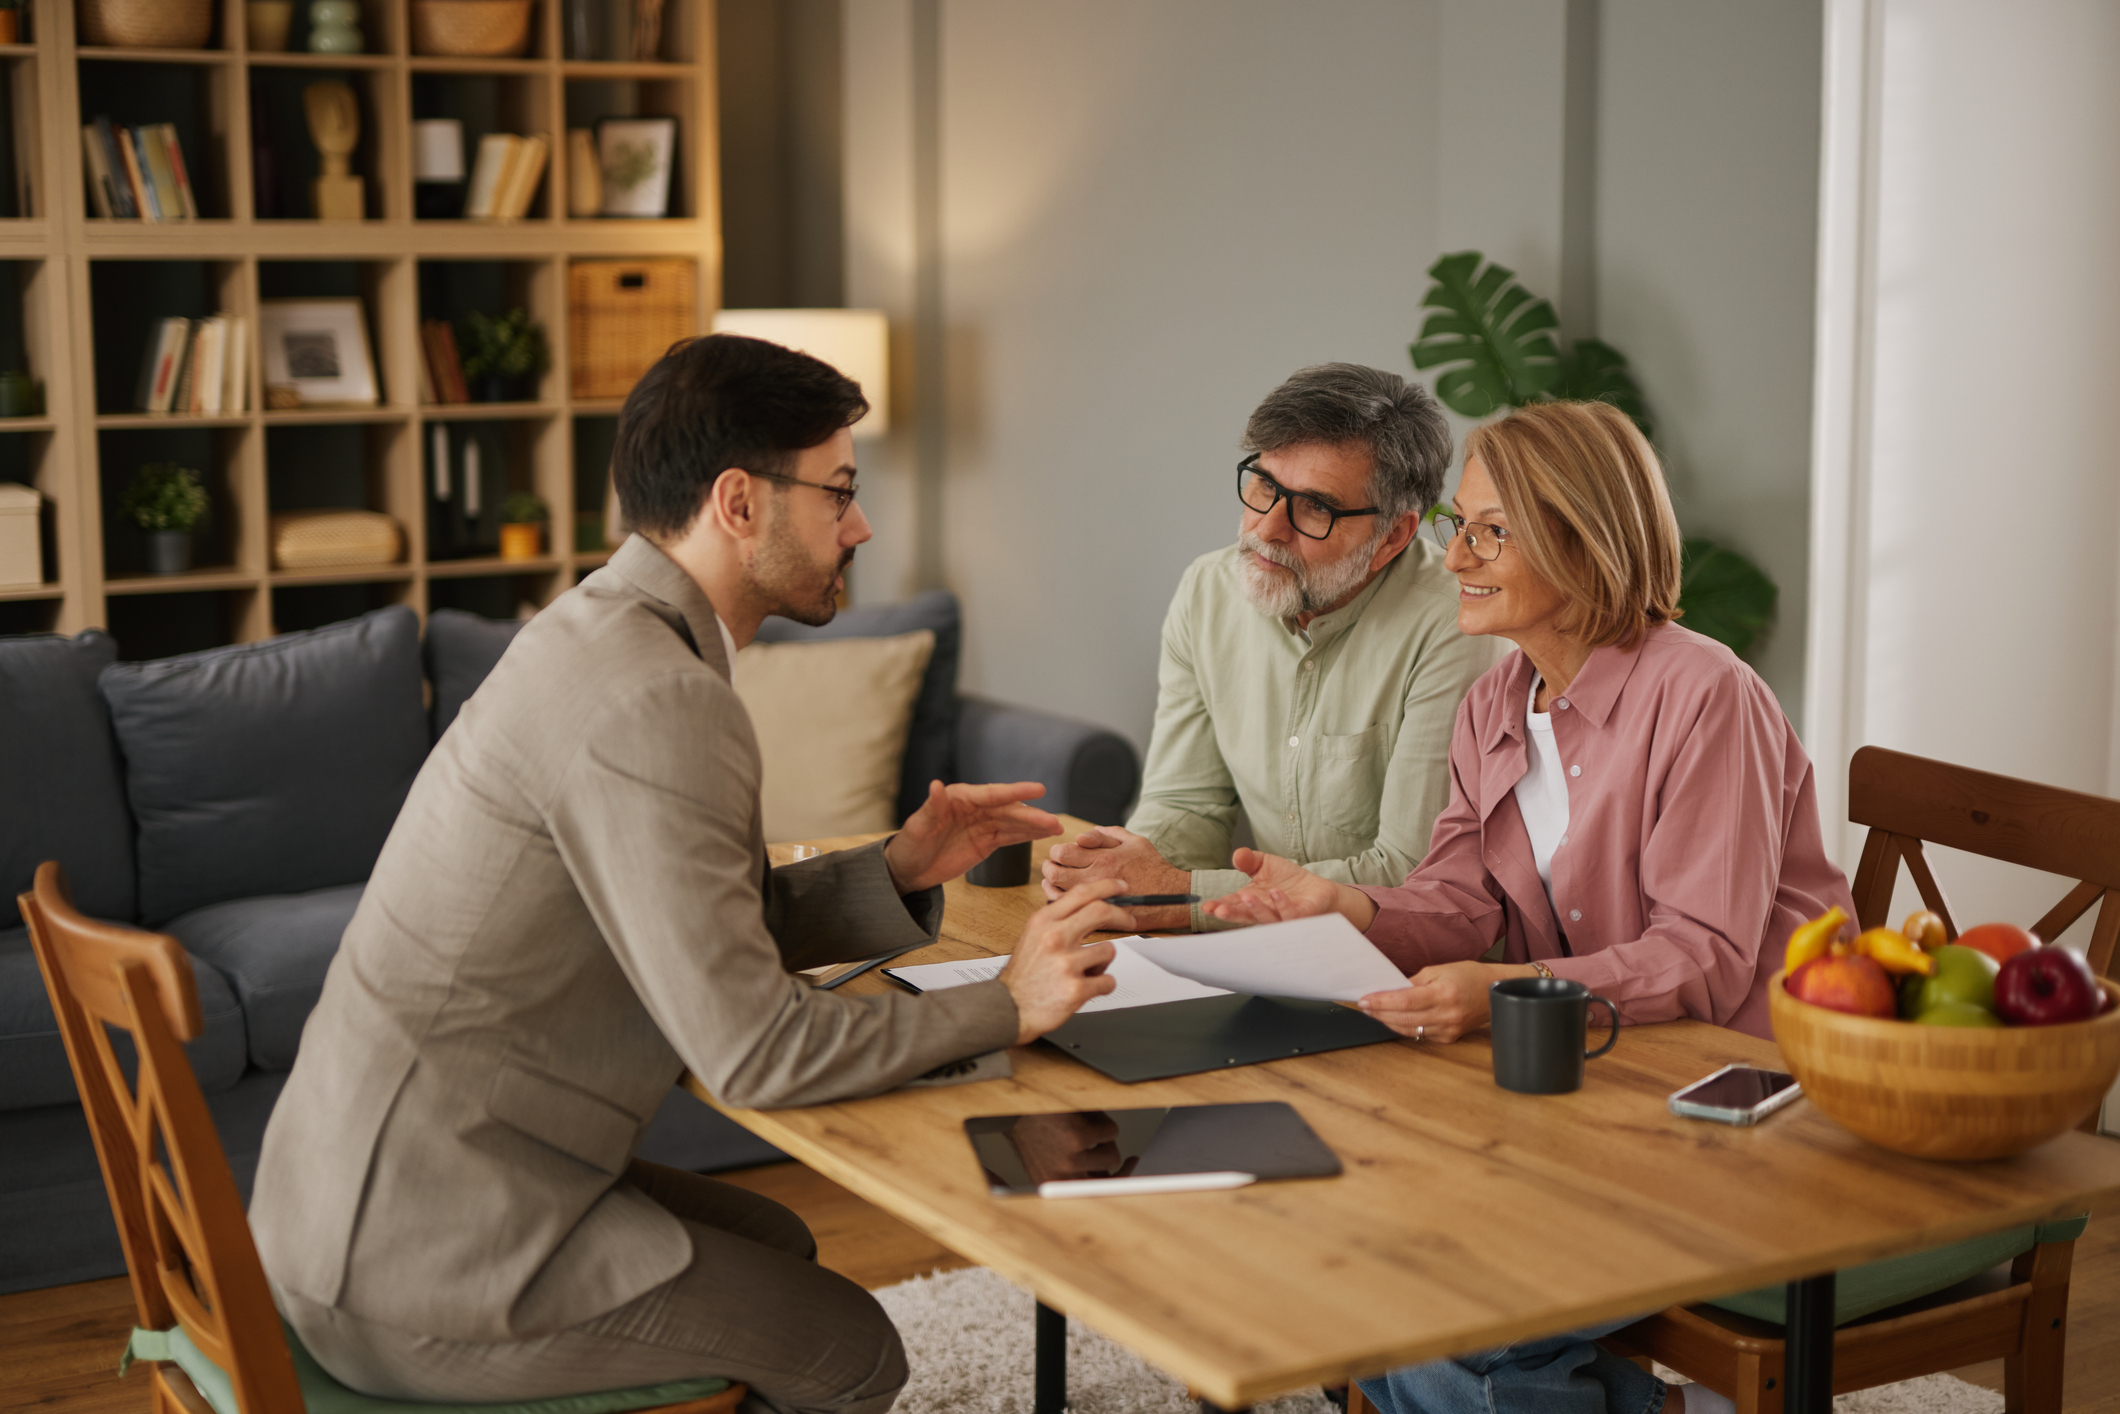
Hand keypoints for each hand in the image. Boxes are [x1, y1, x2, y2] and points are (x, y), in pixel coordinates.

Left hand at [884, 780, 1061, 893]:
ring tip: (1058, 828)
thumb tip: (936, 785)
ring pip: (1013, 823)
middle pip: (1008, 810)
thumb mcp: (916, 827)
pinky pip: (1010, 837)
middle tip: (1053, 822)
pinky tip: (1045, 835)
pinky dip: (1028, 836)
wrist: (907, 870)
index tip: (1039, 789)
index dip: (1016, 791)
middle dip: (1031, 816)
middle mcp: (975, 808)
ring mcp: (982, 825)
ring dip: (1035, 826)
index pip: (992, 794)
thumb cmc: (908, 846)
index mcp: (959, 798)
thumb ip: (931, 808)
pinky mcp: (986, 842)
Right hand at [998, 881, 1131, 1043]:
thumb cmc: (1023, 975)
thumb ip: (1057, 920)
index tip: (1120, 887)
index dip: (1107, 886)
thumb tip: (1087, 905)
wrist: (1008, 1009)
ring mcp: (1066, 963)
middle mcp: (1054, 938)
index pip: (1081, 893)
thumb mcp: (1033, 936)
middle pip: (1101, 911)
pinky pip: (1108, 981)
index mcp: (1043, 922)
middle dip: (1121, 915)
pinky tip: (1086, 988)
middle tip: (1129, 921)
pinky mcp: (1076, 989)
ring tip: (1085, 971)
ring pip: (1108, 950)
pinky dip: (1102, 985)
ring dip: (1102, 962)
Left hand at [1007, 1111, 1137, 1183]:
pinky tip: (1081, 1114)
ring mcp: (1070, 1159)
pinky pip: (1111, 1132)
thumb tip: (1111, 1174)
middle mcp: (1061, 1178)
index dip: (1117, 1185)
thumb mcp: (1050, 1160)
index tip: (1130, 1172)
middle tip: (1113, 1146)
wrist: (1015, 1105)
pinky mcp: (1078, 1137)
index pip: (1093, 1195)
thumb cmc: (1034, 1130)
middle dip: (1111, 1157)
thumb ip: (1077, 1172)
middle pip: (1110, 1178)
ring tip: (1081, 1124)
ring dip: (1103, 1137)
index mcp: (1054, 1186)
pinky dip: (1101, 1119)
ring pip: (1112, 1154)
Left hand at [1040, 826, 1190, 930]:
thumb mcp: (1133, 841)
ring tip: (1054, 881)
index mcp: (1104, 857)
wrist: (1170, 895)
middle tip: (1052, 867)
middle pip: (1055, 873)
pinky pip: (1071, 910)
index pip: (1062, 853)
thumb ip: (1105, 835)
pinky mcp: (1099, 914)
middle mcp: (1097, 878)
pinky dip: (1061, 902)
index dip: (1056, 852)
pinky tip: (1063, 896)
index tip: (1060, 854)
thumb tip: (1081, 836)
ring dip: (1051, 886)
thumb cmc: (1152, 866)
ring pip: (1057, 893)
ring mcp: (1097, 898)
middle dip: (1049, 868)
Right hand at [1201, 848, 1362, 926]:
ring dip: (1255, 908)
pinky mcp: (1300, 918)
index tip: (1207, 907)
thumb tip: (1237, 855)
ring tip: (1246, 896)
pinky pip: (1290, 915)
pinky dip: (1282, 905)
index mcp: (1251, 901)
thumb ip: (1249, 860)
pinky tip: (1276, 893)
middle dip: (1231, 914)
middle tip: (1219, 911)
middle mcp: (1264, 913)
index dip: (1219, 907)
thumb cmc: (1288, 880)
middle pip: (1245, 916)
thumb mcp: (1265, 864)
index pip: (1232, 905)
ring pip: (1266, 918)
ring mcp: (1281, 918)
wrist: (1318, 890)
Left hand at [1357, 961, 1537, 1041]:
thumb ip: (1412, 982)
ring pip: (1410, 1030)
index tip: (1364, 1000)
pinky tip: (1393, 1019)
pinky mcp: (1449, 1037)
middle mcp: (1447, 1014)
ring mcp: (1449, 1029)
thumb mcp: (1438, 970)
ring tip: (1374, 1012)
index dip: (1382, 1002)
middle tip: (1364, 1006)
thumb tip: (1389, 991)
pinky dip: (1405, 1027)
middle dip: (1380, 1013)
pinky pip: (1420, 1035)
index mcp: (1444, 994)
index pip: (1405, 1000)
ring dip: (1388, 1021)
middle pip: (1404, 1018)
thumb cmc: (1467, 976)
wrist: (1493, 991)